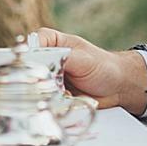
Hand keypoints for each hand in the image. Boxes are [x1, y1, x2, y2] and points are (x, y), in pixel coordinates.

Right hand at [30, 26, 146, 111]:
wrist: (117, 87)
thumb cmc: (103, 66)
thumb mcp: (82, 59)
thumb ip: (60, 58)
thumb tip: (40, 62)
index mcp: (49, 41)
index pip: (29, 47)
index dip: (29, 60)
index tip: (38, 70)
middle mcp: (44, 59)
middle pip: (28, 70)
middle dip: (42, 81)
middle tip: (57, 84)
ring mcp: (47, 78)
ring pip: (35, 88)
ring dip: (50, 95)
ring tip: (68, 93)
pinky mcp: (52, 96)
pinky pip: (45, 103)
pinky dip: (56, 104)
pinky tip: (69, 101)